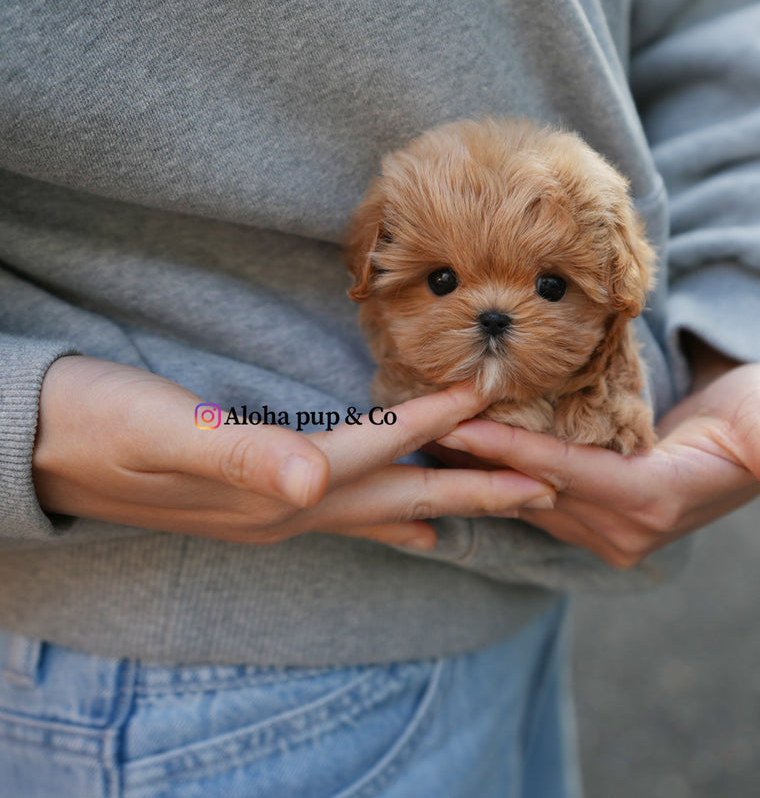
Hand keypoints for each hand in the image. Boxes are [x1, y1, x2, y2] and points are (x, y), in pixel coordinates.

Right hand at [32, 356, 555, 550]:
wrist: (36, 446)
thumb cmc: (96, 423)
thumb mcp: (162, 430)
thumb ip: (241, 453)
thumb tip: (316, 481)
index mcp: (276, 484)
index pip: (379, 449)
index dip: (439, 422)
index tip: (499, 403)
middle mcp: (285, 507)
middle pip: (400, 495)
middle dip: (475, 488)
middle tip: (546, 485)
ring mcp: (270, 510)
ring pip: (380, 508)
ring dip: (443, 501)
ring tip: (497, 505)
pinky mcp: (255, 498)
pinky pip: (346, 511)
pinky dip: (389, 511)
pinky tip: (409, 518)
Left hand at [432, 360, 759, 568]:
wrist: (752, 432)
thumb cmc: (758, 413)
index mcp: (654, 503)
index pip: (568, 474)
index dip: (514, 449)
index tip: (459, 422)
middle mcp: (622, 529)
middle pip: (531, 488)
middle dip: (471, 457)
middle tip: (409, 421)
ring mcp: (602, 528)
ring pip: (520, 494)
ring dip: (469, 465)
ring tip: (412, 426)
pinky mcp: (588, 515)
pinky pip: (527, 491)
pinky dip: (489, 467)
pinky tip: (446, 440)